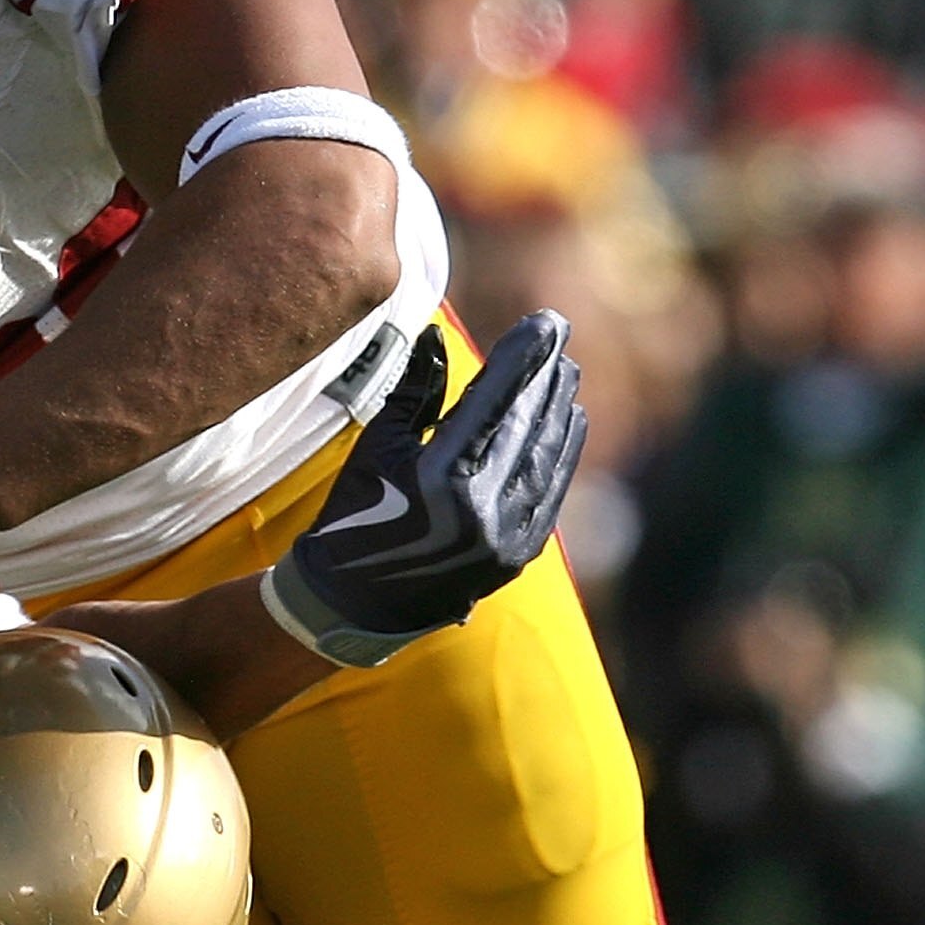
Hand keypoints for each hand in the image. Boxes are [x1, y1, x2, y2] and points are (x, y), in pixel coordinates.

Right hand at [262, 310, 583, 668]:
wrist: (353, 603)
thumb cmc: (355, 516)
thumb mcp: (376, 449)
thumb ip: (415, 392)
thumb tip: (433, 335)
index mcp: (439, 477)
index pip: (495, 400)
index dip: (524, 356)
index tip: (546, 321)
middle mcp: (480, 508)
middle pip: (528, 424)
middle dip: (546, 375)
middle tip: (559, 334)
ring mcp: (504, 536)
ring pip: (547, 456)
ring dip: (560, 408)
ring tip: (567, 372)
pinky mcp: (517, 555)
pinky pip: (552, 492)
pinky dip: (564, 452)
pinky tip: (571, 421)